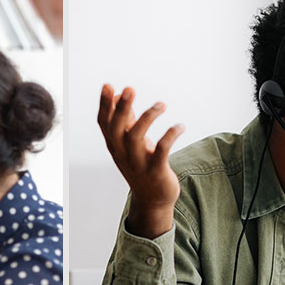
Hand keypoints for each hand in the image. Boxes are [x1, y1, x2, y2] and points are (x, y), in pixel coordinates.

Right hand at [97, 84, 184, 238]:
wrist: (153, 200)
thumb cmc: (141, 165)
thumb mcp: (130, 143)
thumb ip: (125, 120)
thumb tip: (118, 96)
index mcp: (114, 145)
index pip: (104, 122)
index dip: (104, 104)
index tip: (108, 85)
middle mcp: (122, 153)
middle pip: (117, 128)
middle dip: (123, 108)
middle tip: (130, 88)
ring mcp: (137, 163)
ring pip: (136, 137)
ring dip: (148, 118)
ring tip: (162, 104)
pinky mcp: (156, 171)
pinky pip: (161, 151)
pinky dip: (170, 136)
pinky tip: (180, 126)